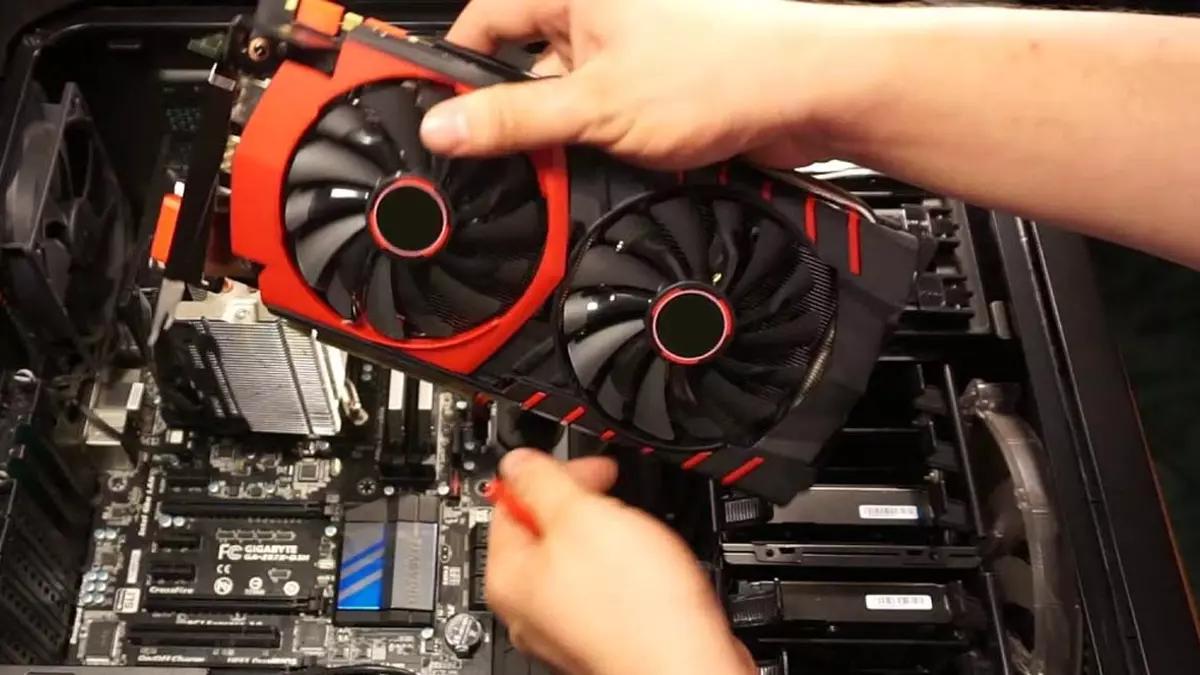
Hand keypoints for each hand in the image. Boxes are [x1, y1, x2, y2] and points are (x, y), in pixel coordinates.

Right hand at [419, 0, 861, 168]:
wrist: (807, 95)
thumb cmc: (722, 70)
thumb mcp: (595, 104)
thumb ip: (513, 118)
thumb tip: (446, 125)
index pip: (484, 21)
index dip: (456, 71)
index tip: (437, 117)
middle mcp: (598, 14)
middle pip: (522, 68)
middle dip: (515, 116)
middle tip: (506, 158)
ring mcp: (626, 53)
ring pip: (564, 103)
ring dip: (561, 140)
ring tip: (575, 159)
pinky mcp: (651, 89)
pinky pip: (600, 121)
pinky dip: (594, 148)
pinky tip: (603, 165)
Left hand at [485, 449, 752, 674]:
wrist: (686, 665)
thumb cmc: (636, 609)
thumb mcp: (583, 518)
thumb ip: (543, 483)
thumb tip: (517, 462)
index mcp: (510, 577)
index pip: (510, 503)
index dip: (553, 472)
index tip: (587, 466)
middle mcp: (529, 607)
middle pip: (544, 531)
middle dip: (582, 506)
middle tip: (614, 495)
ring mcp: (566, 625)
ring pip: (578, 559)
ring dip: (607, 537)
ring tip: (635, 534)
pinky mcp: (602, 636)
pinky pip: (605, 588)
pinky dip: (625, 571)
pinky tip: (646, 570)